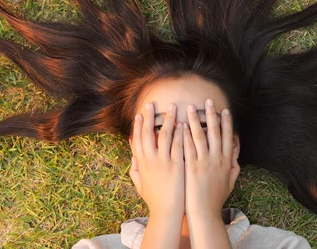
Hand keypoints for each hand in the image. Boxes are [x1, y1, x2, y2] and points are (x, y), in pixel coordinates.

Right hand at [129, 102, 185, 217]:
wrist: (167, 212)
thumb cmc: (154, 199)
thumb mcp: (139, 184)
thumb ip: (134, 168)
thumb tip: (132, 153)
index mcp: (141, 163)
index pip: (137, 139)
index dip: (138, 125)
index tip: (140, 114)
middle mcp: (150, 160)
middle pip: (148, 133)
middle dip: (150, 117)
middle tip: (151, 103)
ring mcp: (164, 162)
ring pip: (165, 135)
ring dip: (168, 119)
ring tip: (172, 107)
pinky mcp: (177, 165)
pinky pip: (179, 144)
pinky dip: (180, 133)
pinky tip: (184, 123)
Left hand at [183, 99, 239, 217]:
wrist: (204, 213)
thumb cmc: (215, 199)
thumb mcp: (229, 183)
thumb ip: (233, 168)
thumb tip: (235, 157)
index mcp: (226, 161)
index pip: (227, 137)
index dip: (226, 122)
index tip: (224, 110)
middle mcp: (216, 159)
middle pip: (215, 132)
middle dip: (212, 115)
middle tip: (208, 101)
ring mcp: (204, 162)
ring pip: (200, 136)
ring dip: (195, 120)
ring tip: (190, 107)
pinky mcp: (191, 167)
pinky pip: (187, 147)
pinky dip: (184, 135)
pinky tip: (179, 125)